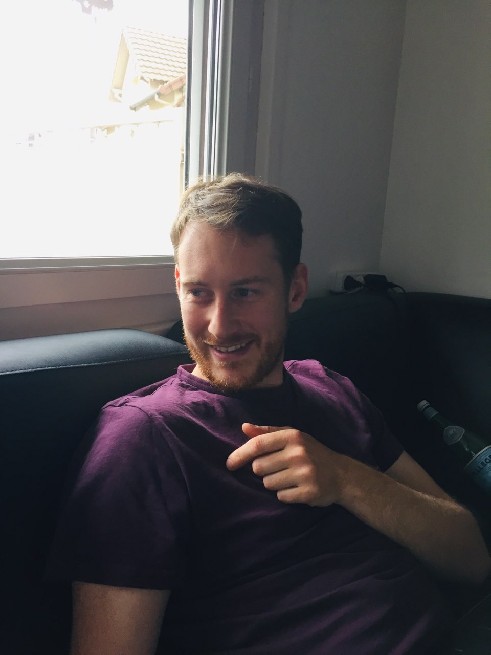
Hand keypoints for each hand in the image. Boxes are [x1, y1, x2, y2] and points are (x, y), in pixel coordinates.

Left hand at [226, 423, 348, 505]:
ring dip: (274, 483)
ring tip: (290, 477)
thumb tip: (244, 427)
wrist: (341, 474)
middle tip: (279, 468)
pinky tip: (297, 488)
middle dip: (263, 471)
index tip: (229, 464)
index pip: (258, 445)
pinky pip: (281, 497)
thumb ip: (267, 432)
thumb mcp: (292, 436)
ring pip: (268, 484)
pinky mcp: (309, 492)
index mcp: (292, 436)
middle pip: (259, 468)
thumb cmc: (311, 452)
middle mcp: (298, 453)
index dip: (240, 454)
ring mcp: (305, 473)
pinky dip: (285, 494)